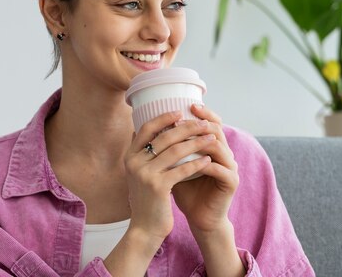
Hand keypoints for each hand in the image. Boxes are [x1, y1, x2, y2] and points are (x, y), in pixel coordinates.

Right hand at [124, 110, 216, 240]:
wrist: (144, 228)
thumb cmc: (147, 199)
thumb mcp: (138, 174)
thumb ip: (141, 153)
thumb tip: (143, 129)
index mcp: (130, 156)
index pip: (146, 128)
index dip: (163, 118)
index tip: (179, 111)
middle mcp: (135, 163)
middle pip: (164, 137)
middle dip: (187, 127)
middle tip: (203, 123)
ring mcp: (145, 175)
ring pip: (175, 151)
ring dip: (197, 143)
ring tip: (211, 139)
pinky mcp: (158, 187)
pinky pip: (182, 170)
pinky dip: (197, 163)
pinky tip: (208, 160)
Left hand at [172, 104, 239, 233]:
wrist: (199, 217)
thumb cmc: (185, 190)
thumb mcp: (173, 165)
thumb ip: (166, 148)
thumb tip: (141, 129)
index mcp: (213, 147)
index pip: (212, 122)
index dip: (202, 112)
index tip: (186, 105)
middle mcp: (225, 154)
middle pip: (216, 129)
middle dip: (198, 123)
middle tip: (181, 120)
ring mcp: (230, 167)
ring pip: (218, 146)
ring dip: (199, 141)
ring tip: (182, 139)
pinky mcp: (231, 182)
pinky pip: (219, 169)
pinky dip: (204, 164)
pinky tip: (192, 162)